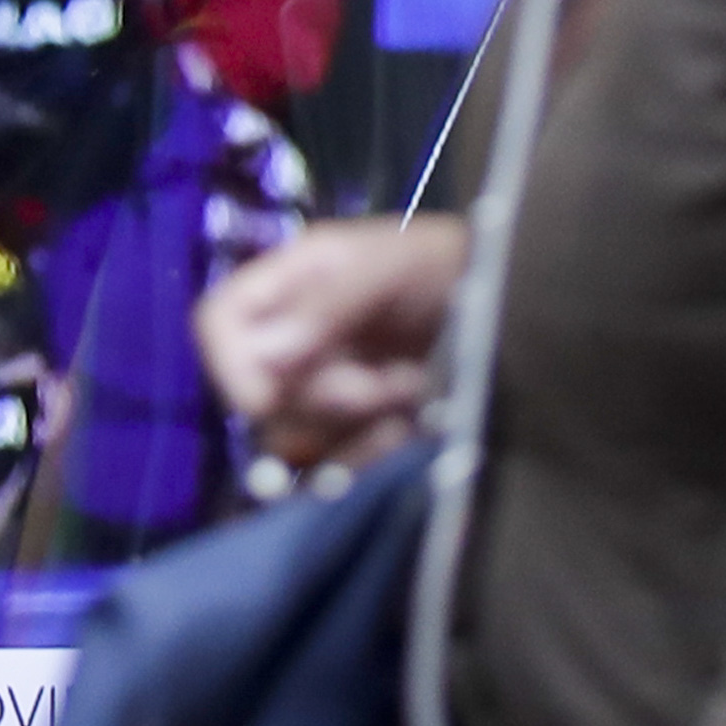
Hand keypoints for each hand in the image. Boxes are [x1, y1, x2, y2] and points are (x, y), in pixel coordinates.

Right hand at [194, 216, 465, 473]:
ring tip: (406, 393)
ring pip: (297, 433)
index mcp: (288, 284)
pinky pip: (338, 461)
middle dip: (319, 398)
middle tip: (380, 384)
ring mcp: (325, 384)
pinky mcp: (357, 425)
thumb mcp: (387, 267)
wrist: (503, 298)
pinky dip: (370, 453)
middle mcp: (294, 336)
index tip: (262, 400)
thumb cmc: (441, 264)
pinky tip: (407, 428)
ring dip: (351, 426)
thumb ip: (325, 304)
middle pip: (259, 392)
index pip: (221, 322)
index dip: (229, 362)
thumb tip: (264, 357)